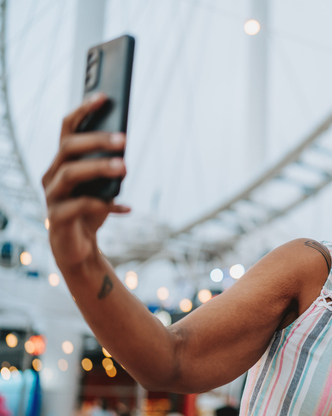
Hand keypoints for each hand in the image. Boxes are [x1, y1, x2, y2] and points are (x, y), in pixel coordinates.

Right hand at [42, 93, 129, 269]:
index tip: (103, 97)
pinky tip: (126, 208)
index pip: (67, 129)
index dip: (83, 111)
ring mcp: (52, 197)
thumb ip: (108, 165)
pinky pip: (80, 206)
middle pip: (68, 148)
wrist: (79, 248)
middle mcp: (52, 175)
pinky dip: (105, 205)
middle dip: (95, 140)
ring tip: (124, 167)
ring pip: (70, 174)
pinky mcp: (57, 219)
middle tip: (123, 138)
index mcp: (61, 162)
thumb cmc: (90, 211)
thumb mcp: (102, 186)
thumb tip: (122, 146)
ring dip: (98, 168)